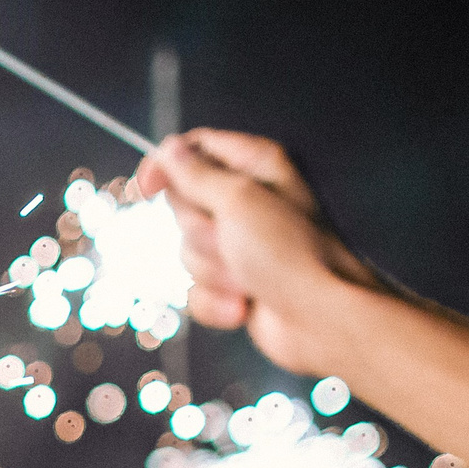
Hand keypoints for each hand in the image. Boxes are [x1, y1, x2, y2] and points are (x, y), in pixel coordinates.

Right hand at [132, 131, 381, 380]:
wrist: (321, 319)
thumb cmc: (289, 254)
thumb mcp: (238, 201)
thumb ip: (196, 174)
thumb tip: (169, 148)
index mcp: (256, 166)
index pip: (196, 148)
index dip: (166, 164)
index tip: (147, 187)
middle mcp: (248, 202)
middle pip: (183, 204)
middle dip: (198, 232)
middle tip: (229, 241)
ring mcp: (240, 246)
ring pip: (187, 252)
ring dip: (211, 271)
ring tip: (247, 279)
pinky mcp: (235, 285)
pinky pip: (196, 290)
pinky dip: (216, 301)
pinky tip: (244, 306)